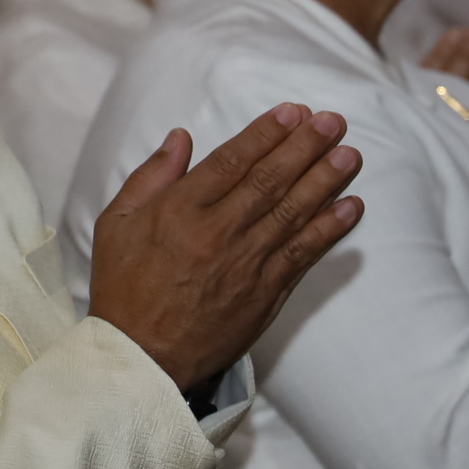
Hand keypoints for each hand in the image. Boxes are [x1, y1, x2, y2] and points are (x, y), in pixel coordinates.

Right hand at [87, 105, 365, 389]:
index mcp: (180, 210)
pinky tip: (351, 207)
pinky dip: (329, 230)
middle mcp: (218, 232)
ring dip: (326, 181)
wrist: (143, 356)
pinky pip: (303, 254)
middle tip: (332, 122)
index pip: (232, 161)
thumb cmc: (125, 287)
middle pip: (270, 181)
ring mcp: (246, 264)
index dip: (266, 134)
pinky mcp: (265, 293)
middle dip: (305, 147)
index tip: (293, 112)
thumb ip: (152, 176)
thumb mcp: (117, 223)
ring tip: (350, 154)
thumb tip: (181, 137)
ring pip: (293, 213)